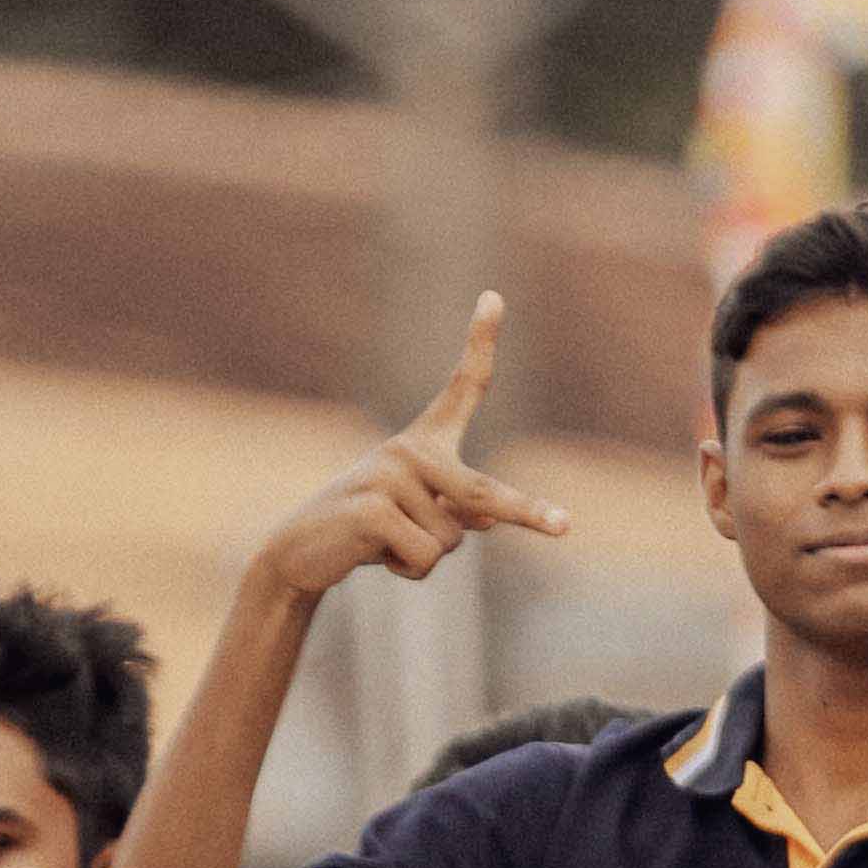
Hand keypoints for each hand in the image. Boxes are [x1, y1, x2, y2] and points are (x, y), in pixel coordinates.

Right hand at [253, 294, 568, 607]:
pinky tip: (374, 555)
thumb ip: (455, 512)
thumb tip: (487, 518)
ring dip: (427, 559)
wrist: (300, 551)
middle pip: (480, 492)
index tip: (493, 296)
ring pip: (450, 539)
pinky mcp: (371, 507)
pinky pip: (425, 557)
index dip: (479, 342)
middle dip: (526, 512)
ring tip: (388, 545)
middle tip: (566, 526)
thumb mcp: (418, 518)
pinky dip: (408, 571)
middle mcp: (408, 450)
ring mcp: (388, 475)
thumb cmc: (369, 532)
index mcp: (424, 443)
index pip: (461, 387)